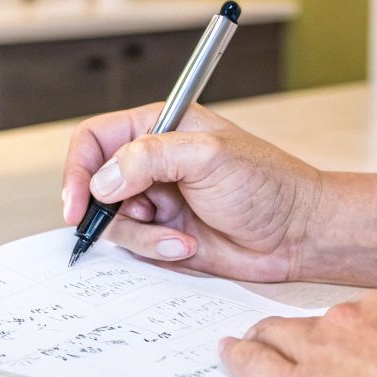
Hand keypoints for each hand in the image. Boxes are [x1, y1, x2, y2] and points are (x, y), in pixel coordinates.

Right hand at [61, 103, 322, 281]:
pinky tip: (187, 245)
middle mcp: (150, 162)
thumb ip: (150, 158)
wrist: (298, 233)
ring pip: (111, 220)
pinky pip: (135, 246)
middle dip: (105, 209)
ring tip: (177, 235)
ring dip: (140, 234)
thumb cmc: (267, 184)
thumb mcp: (208, 156)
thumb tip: (103, 180)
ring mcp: (155, 199)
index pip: (95, 139)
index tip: (77, 202)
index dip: (78, 168)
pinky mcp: (163, 233)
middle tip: (131, 221)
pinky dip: (155, 249)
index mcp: (157, 127)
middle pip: (93, 183)